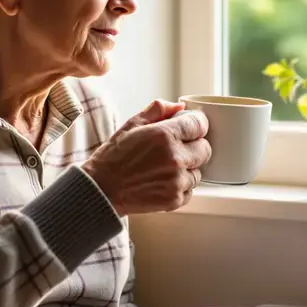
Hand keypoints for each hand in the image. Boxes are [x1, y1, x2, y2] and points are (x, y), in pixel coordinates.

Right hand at [82, 100, 211, 216]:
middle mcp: (174, 158)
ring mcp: (176, 181)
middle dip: (194, 145)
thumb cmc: (114, 156)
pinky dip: (181, 186)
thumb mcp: (132, 124)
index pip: (200, 124)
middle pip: (205, 148)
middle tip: (176, 148)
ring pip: (198, 171)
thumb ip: (158, 110)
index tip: (189, 126)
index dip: (195, 124)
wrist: (101, 189)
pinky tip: (162, 181)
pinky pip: (190, 190)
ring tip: (165, 167)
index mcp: (164, 135)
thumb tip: (179, 106)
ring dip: (187, 168)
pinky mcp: (174, 200)